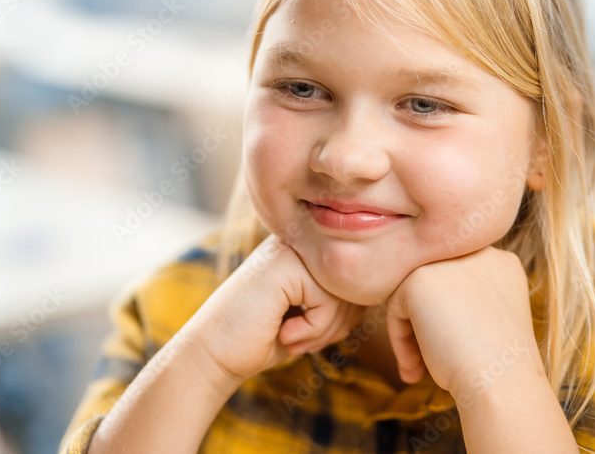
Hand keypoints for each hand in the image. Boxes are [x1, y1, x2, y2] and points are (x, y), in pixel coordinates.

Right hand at [188, 234, 366, 381]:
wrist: (213, 353)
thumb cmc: (262, 337)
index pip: (355, 278)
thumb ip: (340, 299)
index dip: (346, 314)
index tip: (319, 334)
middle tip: (306, 340)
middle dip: (338, 324)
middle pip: (354, 283)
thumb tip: (380, 294)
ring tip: (295, 338)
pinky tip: (285, 334)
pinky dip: (313, 328)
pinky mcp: (286, 266)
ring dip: (325, 330)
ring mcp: (292, 249)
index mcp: (307, 249)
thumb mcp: (310, 315)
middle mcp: (300, 241)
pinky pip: (327, 300)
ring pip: (344, 292)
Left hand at [384, 246, 545, 397]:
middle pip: (435, 284)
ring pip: (414, 294)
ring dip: (412, 334)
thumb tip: (425, 308)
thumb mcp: (488, 323)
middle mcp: (478, 252)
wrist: (502, 382)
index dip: (448, 318)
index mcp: (501, 263)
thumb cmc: (498, 367)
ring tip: (418, 370)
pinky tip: (416, 367)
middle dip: (427, 324)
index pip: (457, 281)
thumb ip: (463, 303)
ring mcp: (449, 260)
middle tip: (426, 364)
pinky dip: (400, 340)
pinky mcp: (420, 277)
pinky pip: (397, 306)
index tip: (448, 351)